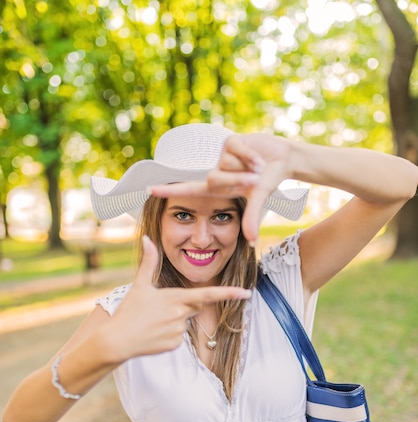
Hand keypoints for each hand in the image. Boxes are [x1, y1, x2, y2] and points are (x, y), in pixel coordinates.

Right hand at [107, 236, 251, 360]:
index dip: (228, 293)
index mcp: (175, 298)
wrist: (117, 340)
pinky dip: (167, 334)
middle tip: (159, 308)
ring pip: (184, 322)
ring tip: (151, 321)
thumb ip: (149, 262)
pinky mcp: (175, 345)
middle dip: (183, 304)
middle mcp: (181, 314)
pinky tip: (152, 333)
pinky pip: (177, 336)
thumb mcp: (139, 285)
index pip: (208, 295)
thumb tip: (147, 238)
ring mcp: (179, 331)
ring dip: (173, 320)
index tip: (246, 293)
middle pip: (194, 306)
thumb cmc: (128, 311)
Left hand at [149, 134, 291, 244]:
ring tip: (259, 166)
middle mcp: (216, 172)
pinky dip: (251, 156)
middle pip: (214, 180)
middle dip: (238, 181)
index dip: (168, 191)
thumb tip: (252, 241)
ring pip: (226, 165)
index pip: (188, 190)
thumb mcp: (258, 198)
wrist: (284, 158)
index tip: (148, 191)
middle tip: (256, 179)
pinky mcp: (228, 140)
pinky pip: (236, 150)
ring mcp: (221, 156)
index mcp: (218, 188)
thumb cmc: (269, 179)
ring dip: (248, 167)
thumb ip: (252, 218)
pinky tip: (259, 157)